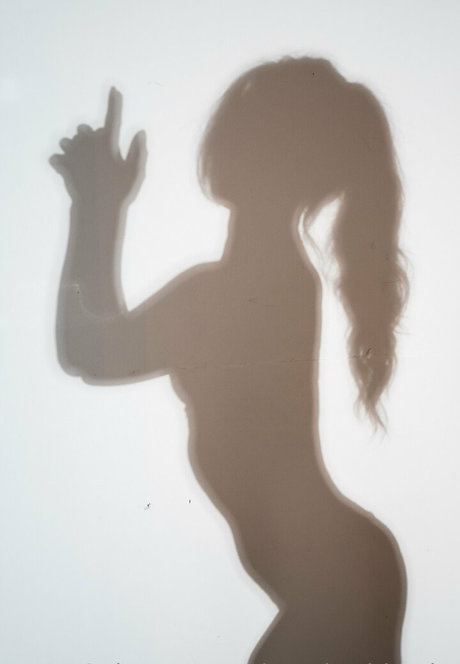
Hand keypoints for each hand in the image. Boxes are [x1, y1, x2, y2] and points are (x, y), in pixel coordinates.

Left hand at [50, 87, 146, 205]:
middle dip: (89, 136)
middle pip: (84, 128)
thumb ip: (138, 150)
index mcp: (107, 142)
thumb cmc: (119, 191)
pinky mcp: (62, 165)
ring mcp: (73, 153)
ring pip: (67, 141)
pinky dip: (61, 161)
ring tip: (81, 162)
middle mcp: (88, 143)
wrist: (97, 209)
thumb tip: (140, 132)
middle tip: (97, 154)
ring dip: (73, 147)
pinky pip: (56, 157)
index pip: (112, 117)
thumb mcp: (135, 172)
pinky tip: (68, 170)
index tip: (114, 90)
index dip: (114, 103)